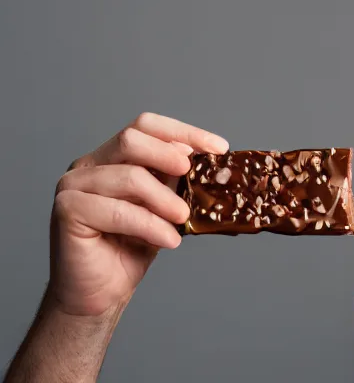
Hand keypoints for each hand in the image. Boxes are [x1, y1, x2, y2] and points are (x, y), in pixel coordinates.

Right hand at [48, 112, 228, 316]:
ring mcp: (73, 186)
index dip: (184, 132)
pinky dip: (149, 225)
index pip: (146, 127)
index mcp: (111, 158)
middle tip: (191, 174)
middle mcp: (89, 166)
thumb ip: (175, 182)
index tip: (219, 147)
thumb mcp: (163, 208)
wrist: (100, 293)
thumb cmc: (130, 249)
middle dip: (169, 155)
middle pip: (132, 139)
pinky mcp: (67, 210)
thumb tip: (207, 160)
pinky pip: (117, 210)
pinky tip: (168, 240)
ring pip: (129, 176)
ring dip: (164, 199)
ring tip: (183, 219)